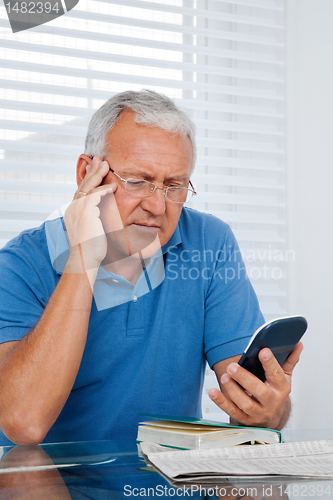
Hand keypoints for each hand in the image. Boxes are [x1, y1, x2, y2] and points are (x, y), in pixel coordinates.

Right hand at [64, 156, 118, 271]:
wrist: (84, 259)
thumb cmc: (91, 251)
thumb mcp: (92, 232)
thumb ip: (96, 221)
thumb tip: (104, 219)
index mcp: (73, 213)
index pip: (81, 191)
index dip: (88, 180)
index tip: (94, 170)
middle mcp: (73, 209)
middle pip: (83, 185)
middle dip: (92, 171)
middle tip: (99, 159)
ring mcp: (78, 209)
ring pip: (89, 186)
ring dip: (98, 174)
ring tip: (106, 165)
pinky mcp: (87, 211)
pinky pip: (96, 195)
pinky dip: (105, 189)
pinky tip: (113, 187)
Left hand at [209, 342, 302, 428]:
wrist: (273, 419)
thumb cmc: (276, 393)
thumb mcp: (285, 377)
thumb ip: (289, 360)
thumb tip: (297, 344)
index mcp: (281, 388)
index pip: (276, 374)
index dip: (270, 363)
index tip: (263, 351)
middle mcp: (270, 402)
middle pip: (259, 391)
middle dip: (245, 378)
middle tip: (232, 367)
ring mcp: (258, 412)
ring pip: (245, 404)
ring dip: (233, 391)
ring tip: (224, 377)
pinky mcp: (246, 420)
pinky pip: (232, 412)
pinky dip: (222, 403)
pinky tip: (213, 392)